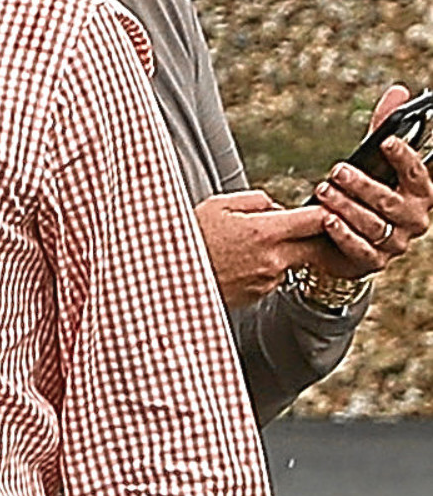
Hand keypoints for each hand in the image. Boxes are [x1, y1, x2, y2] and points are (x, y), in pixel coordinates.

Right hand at [194, 190, 328, 309]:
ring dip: (281, 252)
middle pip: (316, 246)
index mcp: (265, 231)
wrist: (168, 276)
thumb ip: (256, 200)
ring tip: (244, 245)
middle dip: (312, 236)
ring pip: (291, 261)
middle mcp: (273, 259)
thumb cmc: (189, 238)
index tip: (326, 207)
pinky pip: (272, 277)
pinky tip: (236, 262)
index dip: (327, 212)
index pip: (317, 220)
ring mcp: (267, 280)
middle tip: (300, 226)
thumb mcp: (218, 205)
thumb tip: (277, 207)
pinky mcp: (258, 295)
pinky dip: (263, 268)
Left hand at [307, 83, 432, 278]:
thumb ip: (383, 127)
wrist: (344, 238)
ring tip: (323, 191)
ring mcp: (395, 243)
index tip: (385, 141)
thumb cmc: (364, 192)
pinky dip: (342, 233)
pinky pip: (360, 248)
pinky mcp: (373, 261)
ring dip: (346, 206)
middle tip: (337, 170)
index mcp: (419, 193)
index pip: (418, 174)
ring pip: (373, 224)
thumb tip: (399, 90)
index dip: (404, 157)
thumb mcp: (372, 159)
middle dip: (363, 185)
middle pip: (391, 201)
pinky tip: (326, 220)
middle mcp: (413, 219)